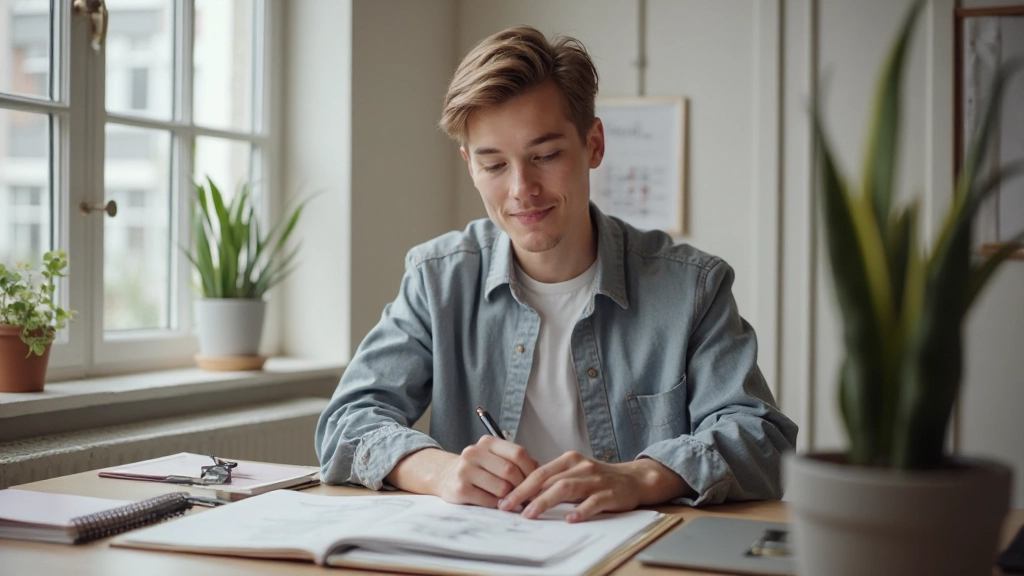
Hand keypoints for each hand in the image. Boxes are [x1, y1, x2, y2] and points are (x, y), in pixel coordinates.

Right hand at [435, 436, 538, 507]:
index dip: (531, 471)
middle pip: (510, 471)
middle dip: (523, 487)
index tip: (538, 483)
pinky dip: (499, 506)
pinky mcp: (460, 488)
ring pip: (502, 487)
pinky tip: (500, 506)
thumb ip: (519, 464)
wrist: (447, 478)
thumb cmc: (481, 471)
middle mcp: (474, 452)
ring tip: (514, 502)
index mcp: (488, 442)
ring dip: (511, 498)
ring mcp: (465, 470)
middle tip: (529, 497)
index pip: (518, 453)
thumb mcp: (497, 460)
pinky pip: (489, 501)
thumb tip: (543, 478)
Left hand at [498, 452, 688, 522]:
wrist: (634, 479)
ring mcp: (595, 479)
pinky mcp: (610, 493)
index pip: (538, 472)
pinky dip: (581, 510)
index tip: (504, 500)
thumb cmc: (599, 478)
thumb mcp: (575, 472)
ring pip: (566, 488)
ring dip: (545, 501)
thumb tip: (524, 495)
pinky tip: (570, 519)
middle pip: (548, 479)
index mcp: (569, 459)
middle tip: (510, 508)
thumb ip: (554, 480)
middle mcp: (580, 466)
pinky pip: (593, 502)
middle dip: (526, 494)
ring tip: (531, 514)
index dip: (520, 486)